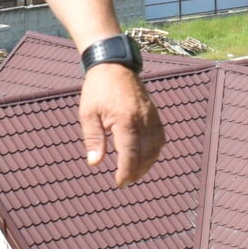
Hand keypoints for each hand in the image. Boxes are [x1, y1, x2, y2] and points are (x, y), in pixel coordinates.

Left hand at [78, 65, 163, 186]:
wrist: (113, 65)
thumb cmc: (97, 90)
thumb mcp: (88, 114)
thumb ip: (93, 139)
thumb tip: (95, 163)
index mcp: (125, 121)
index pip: (130, 155)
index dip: (126, 173)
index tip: (119, 183)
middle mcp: (142, 120)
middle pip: (146, 155)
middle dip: (137, 172)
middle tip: (125, 181)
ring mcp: (151, 117)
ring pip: (156, 148)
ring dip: (147, 164)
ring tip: (134, 173)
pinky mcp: (154, 114)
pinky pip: (160, 138)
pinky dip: (154, 151)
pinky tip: (145, 157)